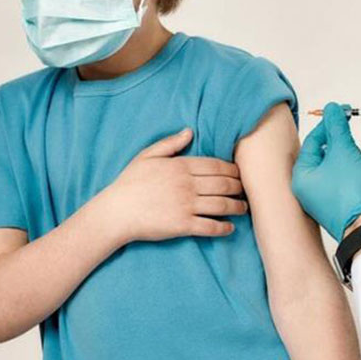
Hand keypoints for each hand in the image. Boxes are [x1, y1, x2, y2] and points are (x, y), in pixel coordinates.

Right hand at [101, 128, 247, 243]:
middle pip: (224, 184)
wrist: (116, 212)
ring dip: (237, 207)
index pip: (216, 165)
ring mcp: (186, 206)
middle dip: (239, 188)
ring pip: (222, 205)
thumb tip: (190, 131)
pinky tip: (230, 228)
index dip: (232, 170)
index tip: (238, 174)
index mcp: (180, 166)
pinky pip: (210, 226)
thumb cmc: (129, 183)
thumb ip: (170, 144)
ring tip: (243, 208)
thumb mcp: (147, 156)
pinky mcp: (182, 225)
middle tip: (244, 190)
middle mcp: (187, 185)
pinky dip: (224, 228)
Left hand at [292, 103, 360, 241]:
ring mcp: (319, 200)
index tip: (342, 111)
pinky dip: (348, 170)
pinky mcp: (335, 207)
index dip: (329, 123)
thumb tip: (332, 108)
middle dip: (336, 139)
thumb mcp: (345, 152)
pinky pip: (338, 181)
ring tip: (356, 147)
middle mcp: (305, 190)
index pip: (313, 140)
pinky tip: (359, 167)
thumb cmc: (353, 195)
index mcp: (300, 176)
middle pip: (320, 154)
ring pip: (330, 168)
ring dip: (343, 154)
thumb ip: (337, 127)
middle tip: (349, 126)